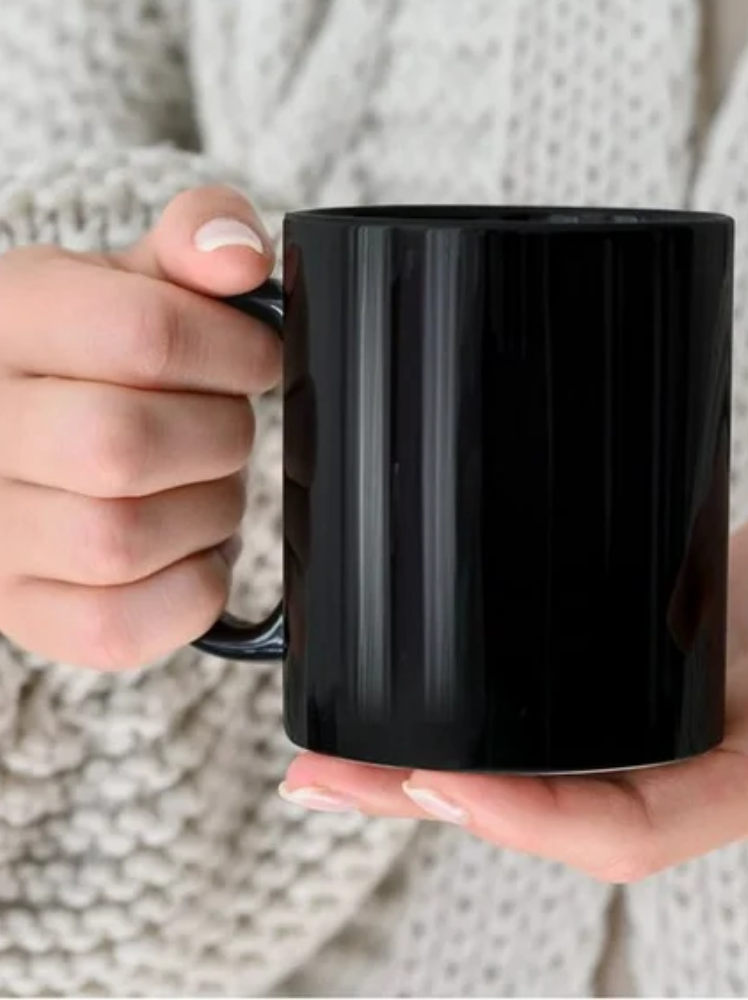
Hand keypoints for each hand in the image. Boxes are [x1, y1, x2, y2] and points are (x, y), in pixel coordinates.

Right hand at [0, 186, 280, 668]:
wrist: (24, 435)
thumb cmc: (93, 355)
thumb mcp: (138, 277)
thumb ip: (198, 241)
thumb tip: (239, 257)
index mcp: (7, 321)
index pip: (143, 334)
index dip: (234, 351)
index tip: (255, 358)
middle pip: (126, 445)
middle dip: (216, 434)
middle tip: (222, 423)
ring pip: (122, 540)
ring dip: (204, 510)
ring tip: (197, 481)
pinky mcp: (23, 611)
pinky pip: (122, 626)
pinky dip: (188, 588)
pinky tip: (185, 544)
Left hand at [281, 448, 747, 881]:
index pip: (638, 824)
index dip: (536, 817)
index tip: (440, 779)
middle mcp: (711, 761)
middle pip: (557, 813)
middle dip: (439, 803)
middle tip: (326, 780)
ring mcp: (672, 723)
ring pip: (538, 772)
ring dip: (430, 770)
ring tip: (327, 756)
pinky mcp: (643, 677)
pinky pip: (547, 719)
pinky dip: (474, 719)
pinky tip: (410, 698)